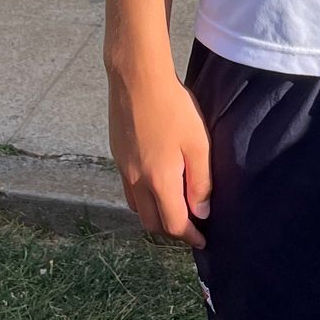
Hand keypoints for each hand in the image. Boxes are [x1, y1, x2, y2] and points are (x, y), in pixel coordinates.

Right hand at [109, 64, 212, 248]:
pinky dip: (143, 197)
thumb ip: (200, 182)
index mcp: (159, 181)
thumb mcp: (198, 144)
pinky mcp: (117, 155)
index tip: (202, 240)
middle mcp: (136, 180)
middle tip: (190, 225)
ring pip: (137, 207)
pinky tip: (155, 183)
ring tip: (173, 206)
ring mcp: (123, 168)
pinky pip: (129, 189)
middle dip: (171, 230)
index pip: (173, 224)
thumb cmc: (173, 108)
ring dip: (155, 214)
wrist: (136, 78)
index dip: (189, 236)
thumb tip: (201, 212)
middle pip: (151, 222)